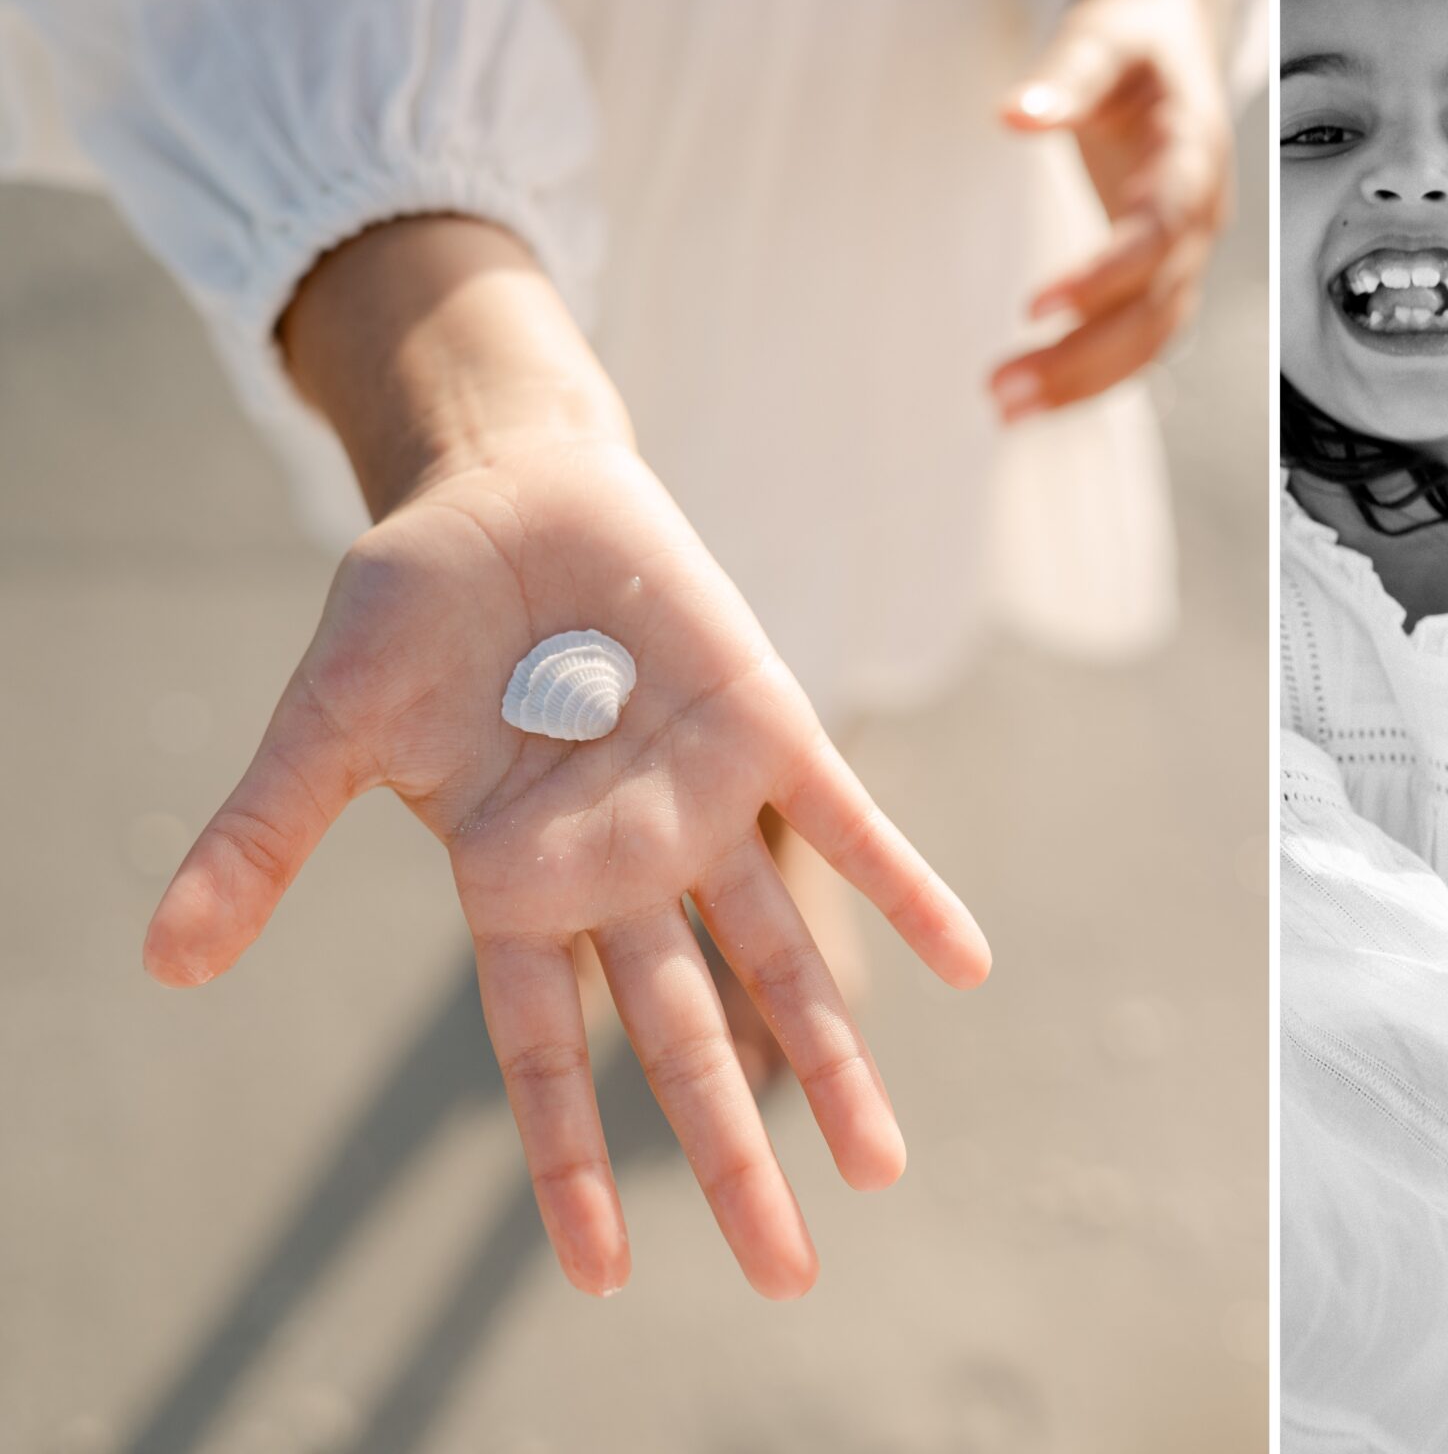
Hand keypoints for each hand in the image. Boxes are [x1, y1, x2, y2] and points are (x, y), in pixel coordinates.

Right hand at [146, 220, 990, 1299]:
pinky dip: (907, 891)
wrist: (506, 489)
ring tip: (882, 1167)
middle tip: (786, 1278)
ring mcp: (698, 806)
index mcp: (513, 890)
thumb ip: (264, 838)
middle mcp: (620, 871)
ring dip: (837, 1058)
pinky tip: (967, 964)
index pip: (545, 1055)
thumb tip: (162, 960)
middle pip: (684, 1041)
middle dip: (732, 1156)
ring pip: (778, 959)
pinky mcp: (763, 728)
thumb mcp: (326, 724)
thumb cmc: (410, 610)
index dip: (572, 1165)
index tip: (605, 1278)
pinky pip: (849, 826)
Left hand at [992, 0, 1232, 419]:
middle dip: (1085, 358)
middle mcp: (1200, 214)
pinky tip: (1039, 396)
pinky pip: (1141, 336)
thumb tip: (1015, 115)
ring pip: (1153, 337)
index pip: (1158, 234)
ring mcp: (1185, 248)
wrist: (1174, 34)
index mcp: (1194, 155)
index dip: (1104, 275)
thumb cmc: (1136, 36)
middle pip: (1158, 308)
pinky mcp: (1160, 267)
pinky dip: (1095, 373)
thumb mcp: (1103, 34)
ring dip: (1086, 381)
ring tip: (1008, 407)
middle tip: (1004, 389)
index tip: (1035, 308)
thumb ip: (1067, 74)